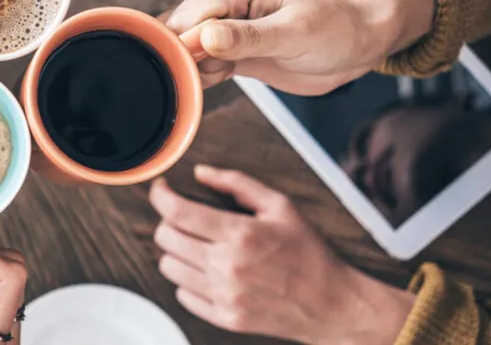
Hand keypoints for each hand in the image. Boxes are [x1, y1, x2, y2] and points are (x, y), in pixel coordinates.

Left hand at [149, 165, 414, 344]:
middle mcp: (227, 266)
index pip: (177, 211)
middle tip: (185, 218)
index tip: (161, 189)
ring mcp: (224, 295)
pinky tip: (207, 271)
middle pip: (165, 237)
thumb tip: (201, 173)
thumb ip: (237, 184)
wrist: (330, 304)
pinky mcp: (224, 317)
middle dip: (169, 221)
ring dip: (176, 251)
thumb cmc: (307, 252)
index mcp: (240, 234)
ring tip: (198, 245)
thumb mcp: (280, 206)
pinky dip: (187, 280)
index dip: (161, 195)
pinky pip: (182, 295)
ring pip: (168, 266)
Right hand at [163, 0, 435, 94]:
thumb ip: (247, 37)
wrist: (355, 47)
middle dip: (185, 61)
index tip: (198, 71)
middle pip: (175, 33)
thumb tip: (205, 37)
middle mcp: (219, 0)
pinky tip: (225, 78)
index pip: (187, 17)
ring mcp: (220, 24)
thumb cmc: (335, 31)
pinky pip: (196, 64)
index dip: (184, 47)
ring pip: (181, 51)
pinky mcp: (225, 48)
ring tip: (227, 74)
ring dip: (193, 71)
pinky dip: (201, 78)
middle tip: (218, 74)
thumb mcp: (294, 34)